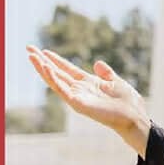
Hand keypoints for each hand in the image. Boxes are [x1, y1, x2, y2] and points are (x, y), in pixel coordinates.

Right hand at [27, 46, 151, 157]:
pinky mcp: (78, 104)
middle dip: (42, 61)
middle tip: (29, 48)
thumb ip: (106, 73)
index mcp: (88, 83)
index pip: (67, 69)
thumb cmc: (128, 103)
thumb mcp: (116, 82)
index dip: (56, 60)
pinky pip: (62, 90)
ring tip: (31, 56)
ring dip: (43, 68)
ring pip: (55, 80)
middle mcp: (79, 89)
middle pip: (56, 73)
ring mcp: (77, 97)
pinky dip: (54, 79)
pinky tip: (46, 68)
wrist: (134, 116)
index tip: (43, 51)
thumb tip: (97, 63)